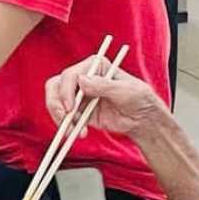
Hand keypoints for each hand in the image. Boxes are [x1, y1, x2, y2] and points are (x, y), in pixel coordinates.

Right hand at [44, 60, 168, 136]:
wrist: (142, 119)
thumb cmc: (139, 99)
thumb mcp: (125, 90)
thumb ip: (103, 85)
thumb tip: (82, 81)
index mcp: (95, 66)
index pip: (70, 75)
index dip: (66, 91)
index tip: (70, 108)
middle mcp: (83, 78)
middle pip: (56, 86)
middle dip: (57, 104)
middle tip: (65, 119)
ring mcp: (79, 95)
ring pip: (55, 101)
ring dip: (60, 117)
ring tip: (72, 131)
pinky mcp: (79, 110)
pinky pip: (64, 117)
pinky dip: (67, 126)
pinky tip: (81, 133)